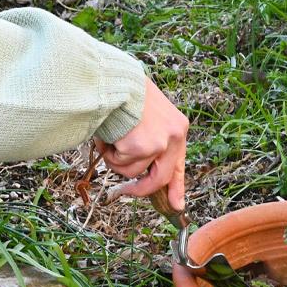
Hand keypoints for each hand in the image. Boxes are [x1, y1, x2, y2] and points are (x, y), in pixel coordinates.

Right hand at [96, 78, 188, 210]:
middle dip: (140, 189)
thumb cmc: (126, 96)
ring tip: (111, 138)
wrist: (115, 80)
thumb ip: (150, 143)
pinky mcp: (141, 147)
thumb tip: (141, 173)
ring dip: (117, 160)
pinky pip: (120, 163)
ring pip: (133, 172)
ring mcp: (159, 143)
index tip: (177, 206)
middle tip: (125, 190)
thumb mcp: (147, 120)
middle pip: (159, 179)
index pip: (178, 165)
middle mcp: (174, 137)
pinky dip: (109, 153)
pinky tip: (108, 134)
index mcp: (178, 129)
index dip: (177, 188)